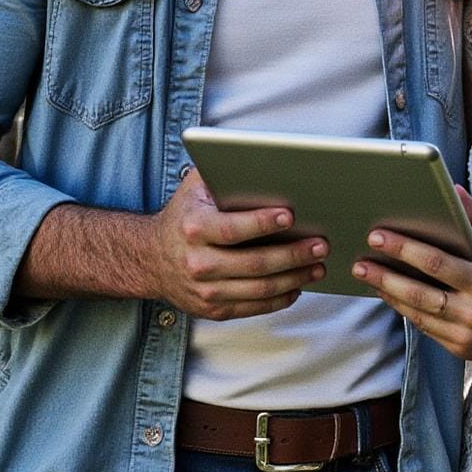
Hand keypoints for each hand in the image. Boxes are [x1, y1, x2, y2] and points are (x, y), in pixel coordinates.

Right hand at [144, 170, 328, 320]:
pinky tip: (298, 286)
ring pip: (259, 289)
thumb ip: (222, 172)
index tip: (291, 215)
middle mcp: (198, 263)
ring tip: (318, 266)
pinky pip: (253, 307)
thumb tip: (262, 162)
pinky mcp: (213, 310)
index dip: (263, 223)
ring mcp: (205, 291)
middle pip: (254, 264)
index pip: (233, 229)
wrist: (150, 258)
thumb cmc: (184, 215)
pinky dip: (280, 298)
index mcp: (194, 228)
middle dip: (293, 254)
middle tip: (321, 244)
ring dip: (294, 278)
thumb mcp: (194, 187)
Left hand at [353, 192, 471, 366]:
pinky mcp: (463, 351)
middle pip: (417, 295)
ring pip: (417, 317)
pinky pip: (428, 331)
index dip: (403, 249)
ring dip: (390, 296)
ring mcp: (466, 338)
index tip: (379, 235)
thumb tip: (454, 191)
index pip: (435, 264)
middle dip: (384, 277)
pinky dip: (409, 312)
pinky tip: (394, 296)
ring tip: (369, 278)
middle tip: (359, 262)